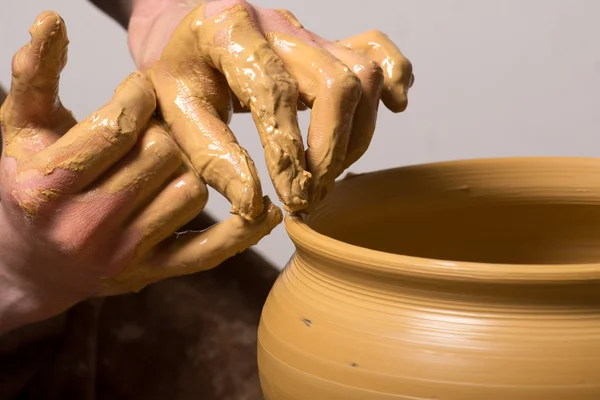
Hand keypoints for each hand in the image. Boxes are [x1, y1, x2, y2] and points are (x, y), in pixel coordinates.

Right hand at [0, 12, 280, 330]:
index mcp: (48, 186)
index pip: (119, 125)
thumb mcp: (20, 129)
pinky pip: (209, 250)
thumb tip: (51, 20)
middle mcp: (86, 226)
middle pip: (163, 154)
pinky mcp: (152, 272)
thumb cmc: (27, 184)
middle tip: (153, 127)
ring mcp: (123, 254)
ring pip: (192, 191)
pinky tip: (262, 211)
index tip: (141, 89)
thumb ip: (35, 75)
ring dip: (188, 167)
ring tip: (163, 163)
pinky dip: (242, 231)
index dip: (139, 96)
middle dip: (163, 129)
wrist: (28, 262)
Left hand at [128, 0, 413, 214]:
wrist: (184, 33)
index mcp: (228, 31)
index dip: (289, 153)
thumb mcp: (172, 113)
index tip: (291, 199)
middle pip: (336, 82)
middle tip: (310, 196)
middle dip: (331, 150)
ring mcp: (308, 32)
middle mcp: (277, 25)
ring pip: (364, 74)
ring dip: (356, 136)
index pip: (273, 93)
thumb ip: (212, 157)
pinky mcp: (327, 42)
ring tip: (326, 174)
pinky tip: (394, 108)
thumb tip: (255, 205)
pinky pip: (377, 48)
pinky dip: (395, 79)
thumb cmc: (176, 73)